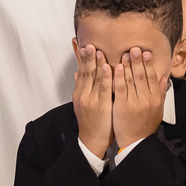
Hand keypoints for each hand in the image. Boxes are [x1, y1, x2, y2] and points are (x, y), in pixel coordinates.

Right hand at [72, 44, 113, 158]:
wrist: (92, 140)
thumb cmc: (91, 122)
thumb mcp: (82, 104)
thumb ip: (81, 87)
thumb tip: (76, 73)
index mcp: (79, 94)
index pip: (80, 72)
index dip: (82, 59)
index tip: (84, 46)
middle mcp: (84, 95)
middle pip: (86, 73)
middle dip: (88, 57)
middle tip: (90, 44)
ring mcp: (92, 100)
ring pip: (95, 78)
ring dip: (97, 63)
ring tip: (98, 50)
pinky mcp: (102, 106)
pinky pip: (105, 89)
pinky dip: (107, 77)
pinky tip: (109, 67)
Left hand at [112, 47, 167, 149]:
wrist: (135, 142)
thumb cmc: (145, 126)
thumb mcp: (158, 110)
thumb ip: (161, 94)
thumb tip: (164, 79)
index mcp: (156, 99)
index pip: (153, 77)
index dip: (149, 64)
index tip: (146, 53)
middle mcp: (147, 100)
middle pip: (142, 76)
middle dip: (138, 61)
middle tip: (135, 48)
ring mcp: (134, 103)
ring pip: (131, 80)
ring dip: (128, 65)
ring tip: (125, 53)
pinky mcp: (122, 107)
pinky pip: (120, 88)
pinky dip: (118, 77)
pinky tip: (115, 67)